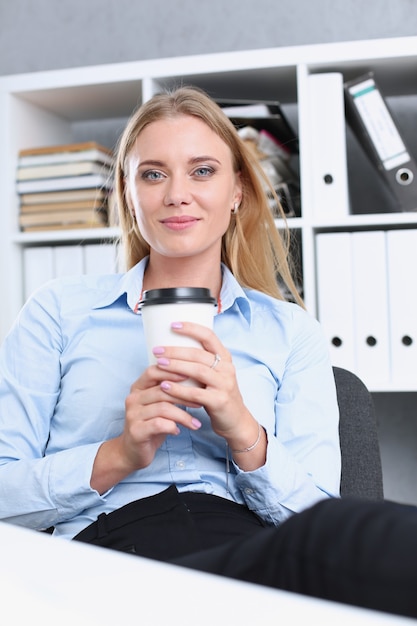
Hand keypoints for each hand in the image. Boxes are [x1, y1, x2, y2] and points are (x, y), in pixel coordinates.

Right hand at [90, 351, 201, 493]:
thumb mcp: (160, 405)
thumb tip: (196, 379)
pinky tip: (179, 431)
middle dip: (184, 395)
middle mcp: (133, 398)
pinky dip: (173, 426)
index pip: (153, 371)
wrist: (133, 451)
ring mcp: (133, 415)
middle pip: (161, 390)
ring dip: (183, 415)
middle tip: (201, 402)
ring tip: (195, 422)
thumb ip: (170, 392)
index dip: (172, 371)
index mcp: (138, 388)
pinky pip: (159, 424)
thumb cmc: (151, 424)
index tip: (192, 376)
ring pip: (163, 408)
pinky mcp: (136, 431)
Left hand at [153, 322, 261, 452]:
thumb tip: (171, 349)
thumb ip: (200, 363)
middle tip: (157, 350)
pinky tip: (165, 386)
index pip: (209, 336)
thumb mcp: (215, 374)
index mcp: (225, 358)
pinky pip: (195, 393)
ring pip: (197, 371)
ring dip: (176, 366)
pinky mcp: (219, 401)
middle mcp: (227, 368)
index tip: (173, 325)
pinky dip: (178, 389)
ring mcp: (225, 384)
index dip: (191, 328)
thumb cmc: (218, 395)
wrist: (236, 421)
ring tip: (159, 364)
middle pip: (199, 354)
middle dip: (175, 350)